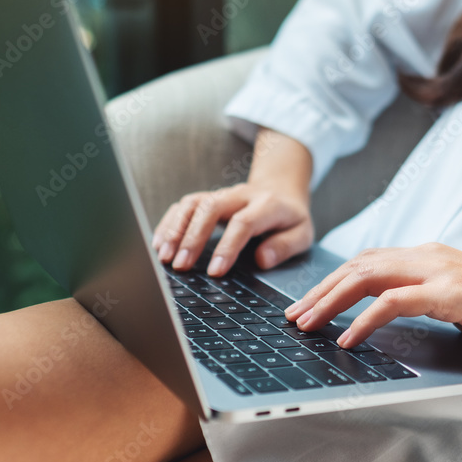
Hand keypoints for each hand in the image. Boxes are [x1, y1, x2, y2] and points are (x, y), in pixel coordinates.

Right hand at [151, 182, 313, 275]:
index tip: (215, 272)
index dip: (227, 247)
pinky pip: (184, 205)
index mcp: (267, 205)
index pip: (242, 223)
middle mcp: (240, 196)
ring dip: (175, 229)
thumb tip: (261, 260)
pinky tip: (159, 244)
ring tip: (164, 257)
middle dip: (192, 237)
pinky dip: (168, 223)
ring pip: (192, 203)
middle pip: (210, 208)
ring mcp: (221, 194)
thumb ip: (285, 246)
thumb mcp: (303, 233)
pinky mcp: (207, 198)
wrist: (281, 189)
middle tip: (180, 265)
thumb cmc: (290, 218)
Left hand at [283, 242, 461, 350]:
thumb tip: (395, 314)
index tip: (309, 302)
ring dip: (331, 301)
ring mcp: (438, 270)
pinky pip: (394, 302)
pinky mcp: (449, 292)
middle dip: (320, 290)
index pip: (368, 262)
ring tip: (307, 323)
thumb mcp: (461, 299)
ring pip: (367, 277)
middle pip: (358, 265)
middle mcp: (428, 255)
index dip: (333, 281)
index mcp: (429, 255)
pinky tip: (347, 336)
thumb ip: (429, 299)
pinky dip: (364, 318)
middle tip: (293, 314)